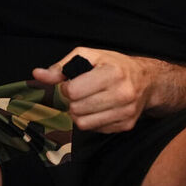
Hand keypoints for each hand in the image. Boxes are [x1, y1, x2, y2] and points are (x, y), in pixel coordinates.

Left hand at [33, 47, 154, 132]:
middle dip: (72, 102)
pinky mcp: (126, 125)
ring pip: (83, 123)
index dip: (65, 88)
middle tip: (79, 93)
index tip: (70, 84)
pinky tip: (99, 109)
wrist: (147, 80)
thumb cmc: (115, 65)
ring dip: (79, 114)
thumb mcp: (89, 57)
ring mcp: (126, 112)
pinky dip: (92, 120)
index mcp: (113, 72)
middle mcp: (123, 93)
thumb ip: (62, 67)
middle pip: (76, 109)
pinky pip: (95, 129)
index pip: (73, 91)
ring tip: (87, 101)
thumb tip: (38, 75)